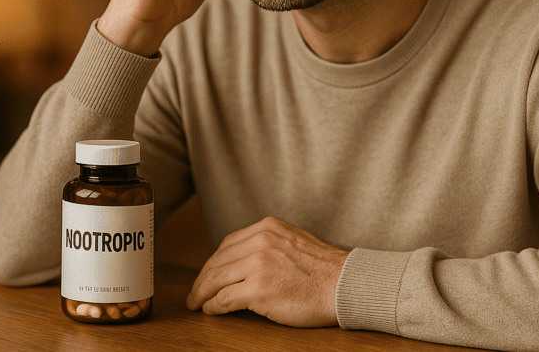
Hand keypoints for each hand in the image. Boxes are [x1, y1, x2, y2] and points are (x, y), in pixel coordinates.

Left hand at [185, 216, 348, 327]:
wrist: (345, 283)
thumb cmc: (324, 269)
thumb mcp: (293, 241)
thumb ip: (270, 244)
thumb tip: (246, 259)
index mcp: (267, 228)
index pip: (228, 244)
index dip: (214, 262)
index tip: (207, 274)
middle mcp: (260, 241)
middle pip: (218, 260)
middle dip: (202, 278)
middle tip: (194, 293)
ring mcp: (258, 265)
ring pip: (216, 278)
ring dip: (202, 293)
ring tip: (196, 303)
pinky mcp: (259, 289)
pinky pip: (224, 298)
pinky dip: (213, 305)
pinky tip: (211, 310)